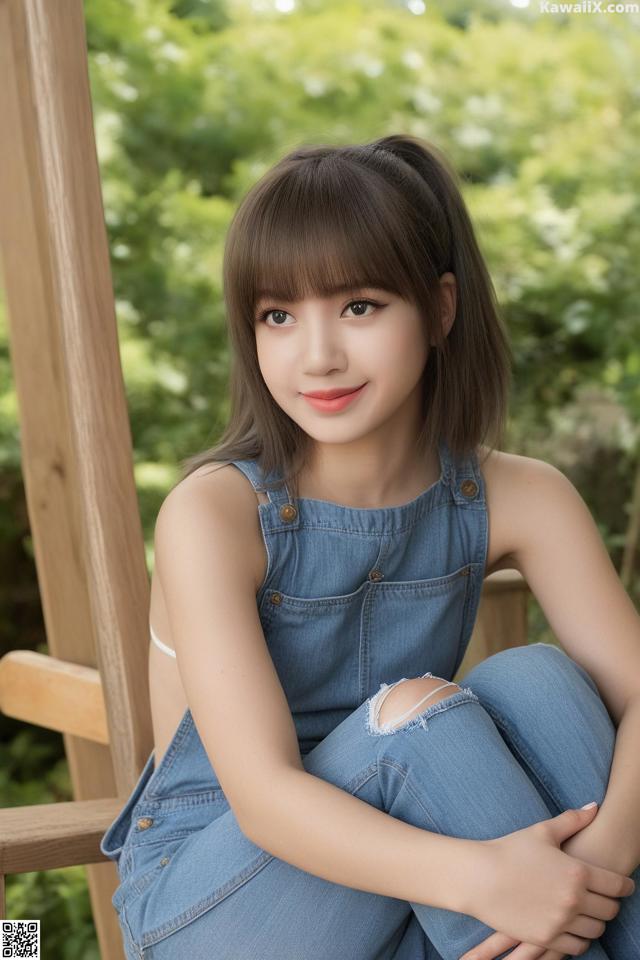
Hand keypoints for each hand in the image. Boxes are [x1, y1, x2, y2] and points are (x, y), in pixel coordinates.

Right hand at [461, 803, 634, 956]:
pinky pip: (577, 947)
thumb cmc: (510, 850)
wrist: (479, 878)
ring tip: (587, 912)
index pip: (618, 885)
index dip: (625, 885)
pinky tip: (571, 926)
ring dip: (595, 921)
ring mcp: (561, 922)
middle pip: (611, 910)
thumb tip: (594, 806)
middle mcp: (574, 900)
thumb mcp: (542, 831)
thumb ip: (572, 820)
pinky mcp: (547, 938)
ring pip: (596, 930)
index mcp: (577, 872)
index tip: (624, 885)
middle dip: (610, 903)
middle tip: (603, 897)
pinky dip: (579, 938)